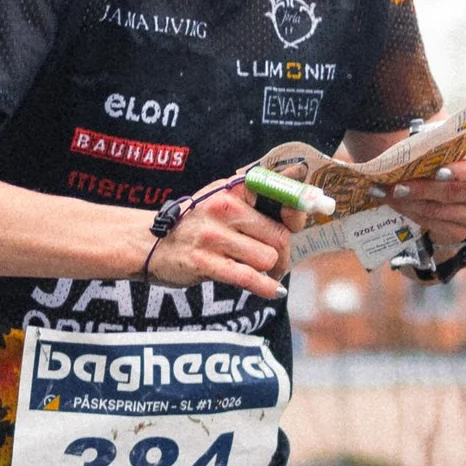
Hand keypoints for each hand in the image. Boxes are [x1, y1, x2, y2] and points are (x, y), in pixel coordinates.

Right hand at [137, 177, 291, 300]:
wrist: (148, 244)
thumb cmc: (194, 223)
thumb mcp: (219, 198)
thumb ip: (254, 192)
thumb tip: (298, 174)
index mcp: (231, 189)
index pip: (277, 189)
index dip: (300, 201)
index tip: (317, 205)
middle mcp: (223, 208)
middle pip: (280, 235)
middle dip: (285, 253)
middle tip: (279, 262)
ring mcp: (213, 236)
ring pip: (268, 258)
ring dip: (272, 272)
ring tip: (265, 275)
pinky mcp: (204, 262)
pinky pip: (248, 277)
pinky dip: (266, 287)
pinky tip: (274, 291)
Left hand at [386, 139, 465, 249]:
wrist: (453, 186)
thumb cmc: (451, 159)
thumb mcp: (451, 147)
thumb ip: (441, 145)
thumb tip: (413, 143)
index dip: (461, 172)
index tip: (437, 171)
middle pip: (456, 193)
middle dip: (422, 188)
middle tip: (396, 185)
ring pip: (441, 210)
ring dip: (410, 202)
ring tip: (387, 193)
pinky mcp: (463, 232)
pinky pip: (434, 225)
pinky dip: (411, 213)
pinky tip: (396, 204)